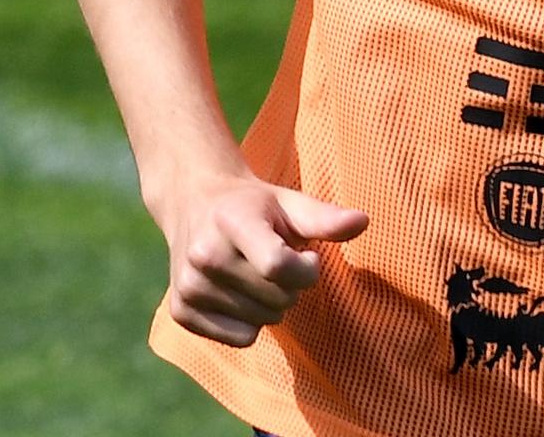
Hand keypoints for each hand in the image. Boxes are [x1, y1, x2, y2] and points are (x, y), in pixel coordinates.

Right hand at [157, 173, 368, 345]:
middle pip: (277, 297)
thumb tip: (363, 222)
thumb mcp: (288, 203)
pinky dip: (249, 322)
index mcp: (231, 221)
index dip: (306, 269)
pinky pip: (240, 339)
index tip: (307, 255)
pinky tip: (237, 292)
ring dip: (271, 303)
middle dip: (291, 285)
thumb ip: (324, 218)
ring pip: (262, 321)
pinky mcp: (180, 312)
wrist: (193, 203)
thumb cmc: (251, 205)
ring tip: (254, 273)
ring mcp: (188, 286)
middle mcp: (203, 254)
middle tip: (274, 260)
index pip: (279, 266)